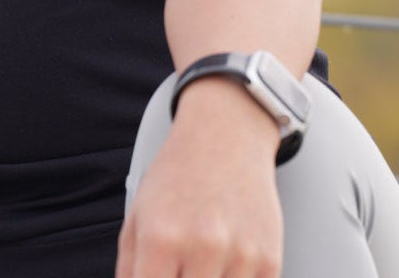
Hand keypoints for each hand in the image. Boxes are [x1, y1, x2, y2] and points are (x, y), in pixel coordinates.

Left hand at [116, 79, 282, 277]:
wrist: (225, 134)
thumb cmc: (180, 173)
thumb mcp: (138, 215)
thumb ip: (130, 268)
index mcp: (161, 238)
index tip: (161, 277)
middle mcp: (202, 247)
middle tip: (182, 268)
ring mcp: (240, 255)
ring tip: (204, 261)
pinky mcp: (269, 261)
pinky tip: (227, 263)